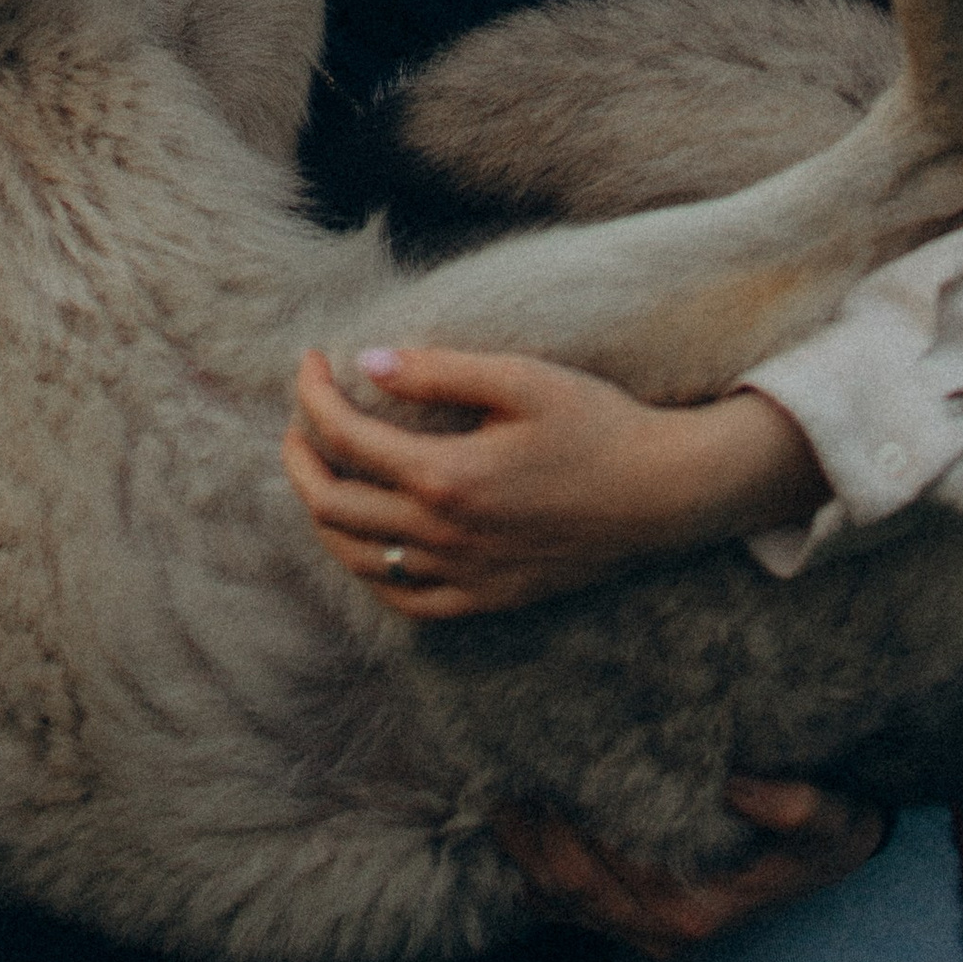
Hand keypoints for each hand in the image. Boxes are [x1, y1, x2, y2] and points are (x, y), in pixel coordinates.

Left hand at [283, 345, 825, 613]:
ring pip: (358, 559)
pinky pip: (405, 602)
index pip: (344, 438)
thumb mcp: (520, 379)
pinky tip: (369, 539)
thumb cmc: (596, 424)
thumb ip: (438, 372)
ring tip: (322, 468)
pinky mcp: (488, 599)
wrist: (663, 495)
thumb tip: (366, 362)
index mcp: (446, 476)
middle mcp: (445, 536)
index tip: (312, 359)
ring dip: (323, 512)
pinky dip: (369, 569)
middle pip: (332, 505)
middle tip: (299, 416)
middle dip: (299, 455)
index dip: (312, 394)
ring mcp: (465, 577)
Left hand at [493, 781, 886, 958]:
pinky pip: (562, 909)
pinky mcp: (632, 921)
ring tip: (504, 784)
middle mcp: (661, 932)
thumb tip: (738, 785)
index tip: (548, 756)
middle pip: (569, 883)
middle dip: (532, 827)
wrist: (831, 857)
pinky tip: (516, 826)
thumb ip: (794, 806)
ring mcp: (642, 932)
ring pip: (556, 898)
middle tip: (511, 761)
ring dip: (523, 845)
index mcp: (694, 910)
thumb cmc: (825, 830)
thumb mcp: (830, 818)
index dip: (567, 815)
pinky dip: (531, 871)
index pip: (605, 865)